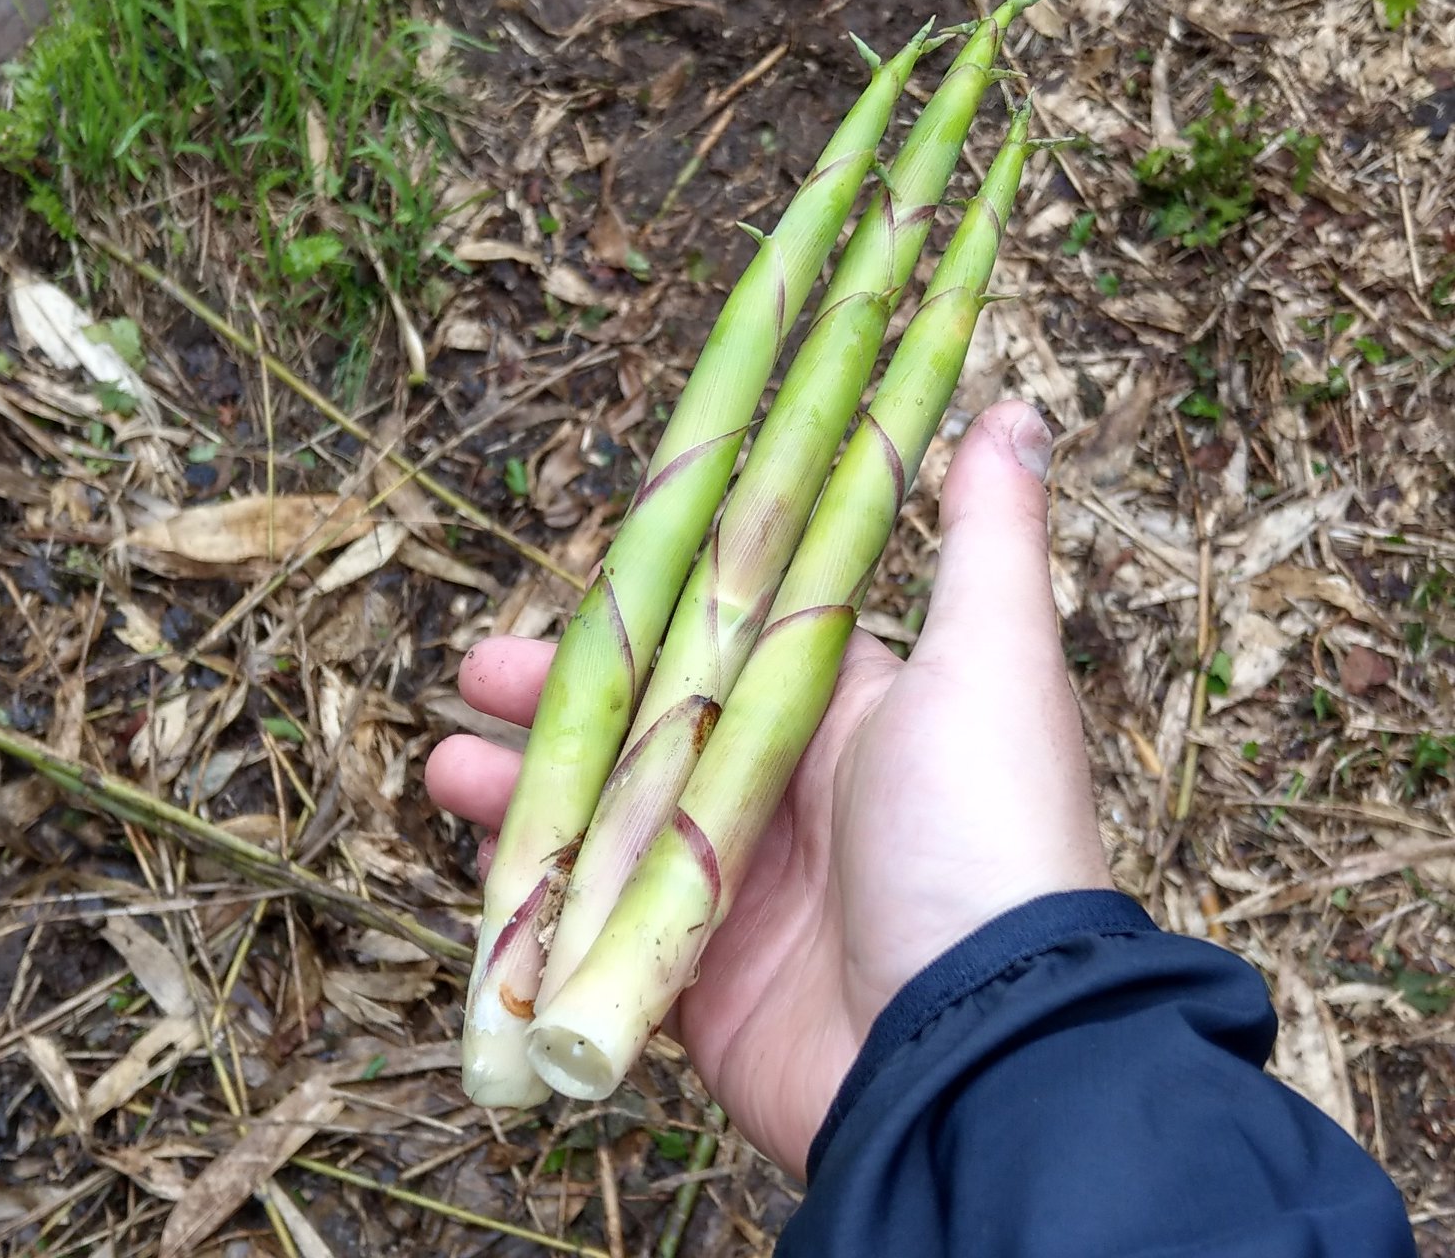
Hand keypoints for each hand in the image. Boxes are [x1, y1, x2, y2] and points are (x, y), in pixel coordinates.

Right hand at [426, 400, 1114, 1175]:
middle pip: (643, 732)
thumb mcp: (989, 666)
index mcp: (841, 718)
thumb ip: (985, 541)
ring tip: (445, 768)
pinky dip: (537, 905)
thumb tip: (1009, 409)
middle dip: (554, 705)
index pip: (717, 642)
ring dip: (522, 794)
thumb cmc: (986, 834)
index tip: (564, 594)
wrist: (977, 1044)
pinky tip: (482, 871)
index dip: (637, 617)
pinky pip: (597, 932)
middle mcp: (785, 800)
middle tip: (474, 678)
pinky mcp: (697, 982)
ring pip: (605, 826)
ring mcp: (736, 895)